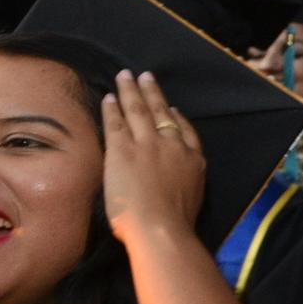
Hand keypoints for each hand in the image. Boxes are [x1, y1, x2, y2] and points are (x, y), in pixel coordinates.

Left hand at [100, 70, 206, 241]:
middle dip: (153, 93)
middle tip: (146, 76)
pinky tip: (108, 97)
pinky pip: (116, 123)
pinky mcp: (123, 150)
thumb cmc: (176, 223)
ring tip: (125, 76)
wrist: (161, 228)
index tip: (172, 108)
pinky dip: (112, 108)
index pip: (186, 132)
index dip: (178, 118)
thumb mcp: (193, 197)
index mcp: (193, 161)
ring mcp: (148, 146)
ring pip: (139, 111)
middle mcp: (173, 147)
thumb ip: (185, 184)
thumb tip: (174, 184)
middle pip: (162, 113)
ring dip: (131, 91)